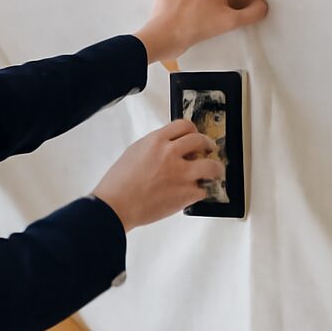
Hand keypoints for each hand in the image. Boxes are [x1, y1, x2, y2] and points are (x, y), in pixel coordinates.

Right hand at [91, 119, 224, 231]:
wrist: (117, 205)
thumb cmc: (119, 183)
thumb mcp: (134, 152)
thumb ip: (154, 146)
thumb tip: (168, 147)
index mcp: (156, 141)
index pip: (184, 125)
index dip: (193, 130)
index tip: (195, 135)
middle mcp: (171, 153)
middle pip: (201, 141)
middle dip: (208, 145)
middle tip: (209, 150)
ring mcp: (181, 174)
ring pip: (212, 166)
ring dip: (215, 169)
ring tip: (214, 172)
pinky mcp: (186, 193)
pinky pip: (203, 190)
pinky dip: (200, 192)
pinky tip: (194, 193)